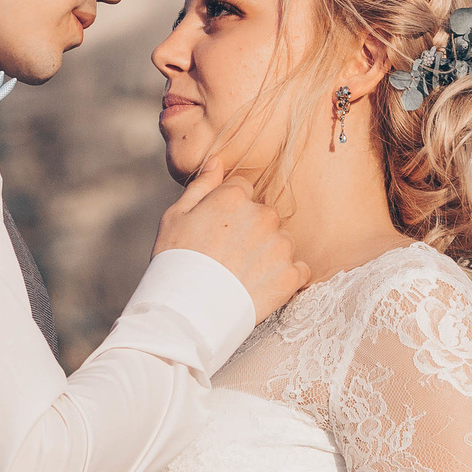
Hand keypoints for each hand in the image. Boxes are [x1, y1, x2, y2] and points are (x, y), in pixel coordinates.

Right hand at [153, 159, 307, 321]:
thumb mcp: (175, 217)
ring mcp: (280, 246)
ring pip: (280, 242)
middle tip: (225, 257)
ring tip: (240, 275)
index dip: (226, 211)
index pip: (240, 191)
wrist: (187, 311)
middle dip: (249, 232)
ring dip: (266, 254)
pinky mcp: (291, 275)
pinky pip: (296, 270)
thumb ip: (201, 186)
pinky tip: (259, 287)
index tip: (215, 232)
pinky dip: (283, 278)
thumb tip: (217, 161)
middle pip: (263, 216)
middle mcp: (262, 216)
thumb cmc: (175, 261)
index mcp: (233, 198)